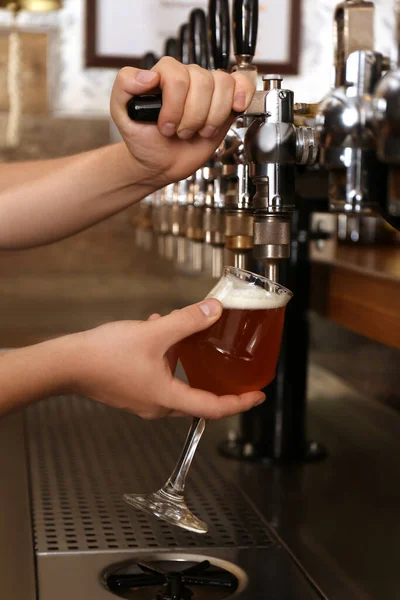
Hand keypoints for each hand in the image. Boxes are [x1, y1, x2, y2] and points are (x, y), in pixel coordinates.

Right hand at [71, 299, 264, 419]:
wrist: (66, 364)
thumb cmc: (105, 355)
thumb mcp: (154, 333)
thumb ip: (187, 321)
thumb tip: (214, 310)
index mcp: (167, 398)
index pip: (214, 408)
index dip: (239, 403)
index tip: (257, 396)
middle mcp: (157, 405)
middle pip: (197, 396)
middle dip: (215, 379)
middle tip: (233, 366)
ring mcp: (143, 399)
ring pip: (177, 381)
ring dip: (186, 358)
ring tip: (187, 332)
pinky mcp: (131, 389)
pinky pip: (159, 375)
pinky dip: (166, 355)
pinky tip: (158, 329)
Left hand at [110, 57, 254, 186]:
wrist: (159, 163)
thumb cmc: (142, 138)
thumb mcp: (121, 113)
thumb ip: (124, 87)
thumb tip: (147, 76)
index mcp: (163, 75)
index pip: (177, 75)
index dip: (174, 105)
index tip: (165, 127)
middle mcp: (187, 78)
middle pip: (203, 81)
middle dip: (193, 116)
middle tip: (181, 133)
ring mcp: (208, 90)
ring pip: (223, 85)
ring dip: (212, 116)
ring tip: (199, 131)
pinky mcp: (225, 104)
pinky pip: (241, 84)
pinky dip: (243, 94)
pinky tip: (235, 108)